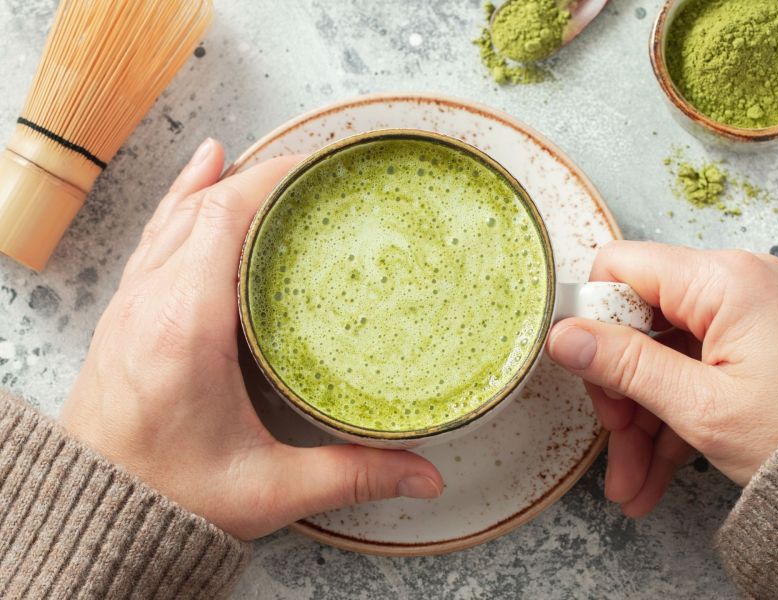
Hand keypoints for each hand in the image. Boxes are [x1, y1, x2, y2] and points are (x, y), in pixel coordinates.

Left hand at [61, 139, 442, 539]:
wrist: (91, 516)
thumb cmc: (169, 501)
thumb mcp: (269, 489)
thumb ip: (352, 475)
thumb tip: (425, 476)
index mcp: (186, 328)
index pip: (225, 218)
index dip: (272, 179)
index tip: (318, 165)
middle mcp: (151, 302)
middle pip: (205, 206)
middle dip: (263, 177)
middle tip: (315, 170)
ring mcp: (131, 304)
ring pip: (176, 215)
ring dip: (223, 184)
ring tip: (265, 160)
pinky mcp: (125, 314)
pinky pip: (156, 237)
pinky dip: (181, 201)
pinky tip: (198, 177)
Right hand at [546, 241, 777, 516]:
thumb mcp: (699, 407)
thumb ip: (623, 365)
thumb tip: (562, 337)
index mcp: (723, 281)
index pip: (621, 267)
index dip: (592, 316)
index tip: (583, 369)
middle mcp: (732, 287)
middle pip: (637, 322)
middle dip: (618, 389)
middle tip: (615, 437)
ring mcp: (742, 319)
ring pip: (659, 359)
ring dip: (640, 422)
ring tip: (631, 485)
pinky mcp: (749, 347)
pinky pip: (689, 374)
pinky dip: (669, 422)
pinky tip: (653, 476)